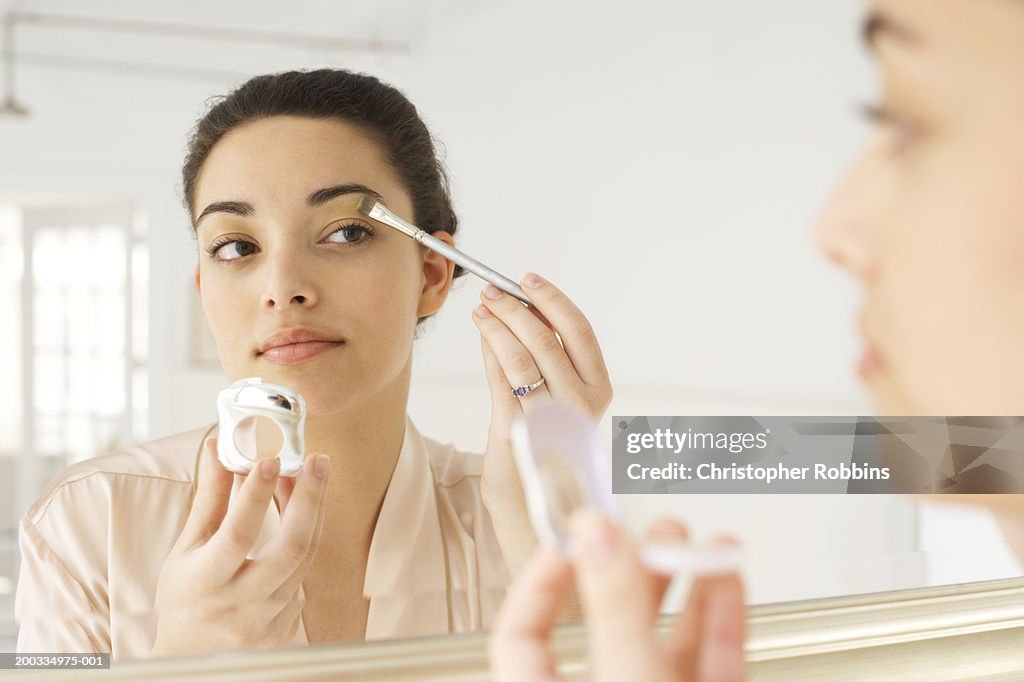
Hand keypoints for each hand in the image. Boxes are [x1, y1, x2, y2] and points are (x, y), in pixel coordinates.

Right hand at [151, 438, 329, 655]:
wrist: (192, 656)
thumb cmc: (185, 595)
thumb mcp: (187, 548)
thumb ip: (209, 499)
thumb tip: (218, 447)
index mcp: (205, 583)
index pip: (237, 534)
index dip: (256, 496)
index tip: (270, 458)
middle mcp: (241, 604)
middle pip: (291, 548)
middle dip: (309, 498)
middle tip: (317, 460)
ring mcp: (269, 619)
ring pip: (306, 557)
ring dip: (314, 510)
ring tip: (313, 474)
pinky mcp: (288, 625)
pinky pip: (306, 573)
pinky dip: (308, 536)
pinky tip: (305, 509)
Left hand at [472, 273, 611, 503]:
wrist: (530, 498)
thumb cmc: (546, 438)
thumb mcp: (559, 394)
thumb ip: (547, 355)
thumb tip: (522, 306)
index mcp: (599, 388)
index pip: (579, 331)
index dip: (552, 300)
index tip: (528, 279)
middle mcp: (581, 404)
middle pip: (546, 340)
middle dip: (514, 309)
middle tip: (492, 292)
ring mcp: (550, 419)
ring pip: (520, 358)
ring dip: (496, 326)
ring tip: (480, 309)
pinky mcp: (519, 431)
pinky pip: (501, 380)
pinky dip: (489, 352)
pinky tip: (482, 335)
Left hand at [489, 510, 745, 681]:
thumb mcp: (626, 677)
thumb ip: (614, 608)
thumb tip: (593, 533)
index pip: (520, 636)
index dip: (540, 581)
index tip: (572, 538)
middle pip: (607, 624)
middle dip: (631, 566)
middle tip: (646, 526)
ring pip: (667, 640)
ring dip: (687, 581)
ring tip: (696, 538)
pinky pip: (714, 661)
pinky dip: (722, 614)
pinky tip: (725, 575)